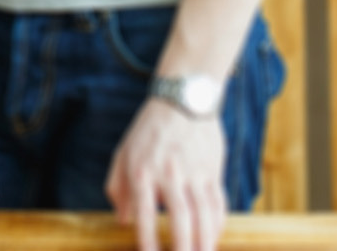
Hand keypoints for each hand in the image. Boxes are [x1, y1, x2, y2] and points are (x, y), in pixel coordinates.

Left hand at [105, 97, 225, 250]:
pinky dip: (217, 224)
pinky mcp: (213, 170)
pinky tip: (213, 238)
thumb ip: (118, 188)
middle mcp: (170, 173)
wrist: (183, 99)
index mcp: (143, 171)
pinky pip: (218, 203)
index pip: (145, 213)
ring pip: (204, 214)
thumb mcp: (123, 154)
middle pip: (180, 218)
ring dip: (205, 241)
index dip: (147, 241)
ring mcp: (195, 172)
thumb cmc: (149, 131)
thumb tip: (122, 221)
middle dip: (184, 247)